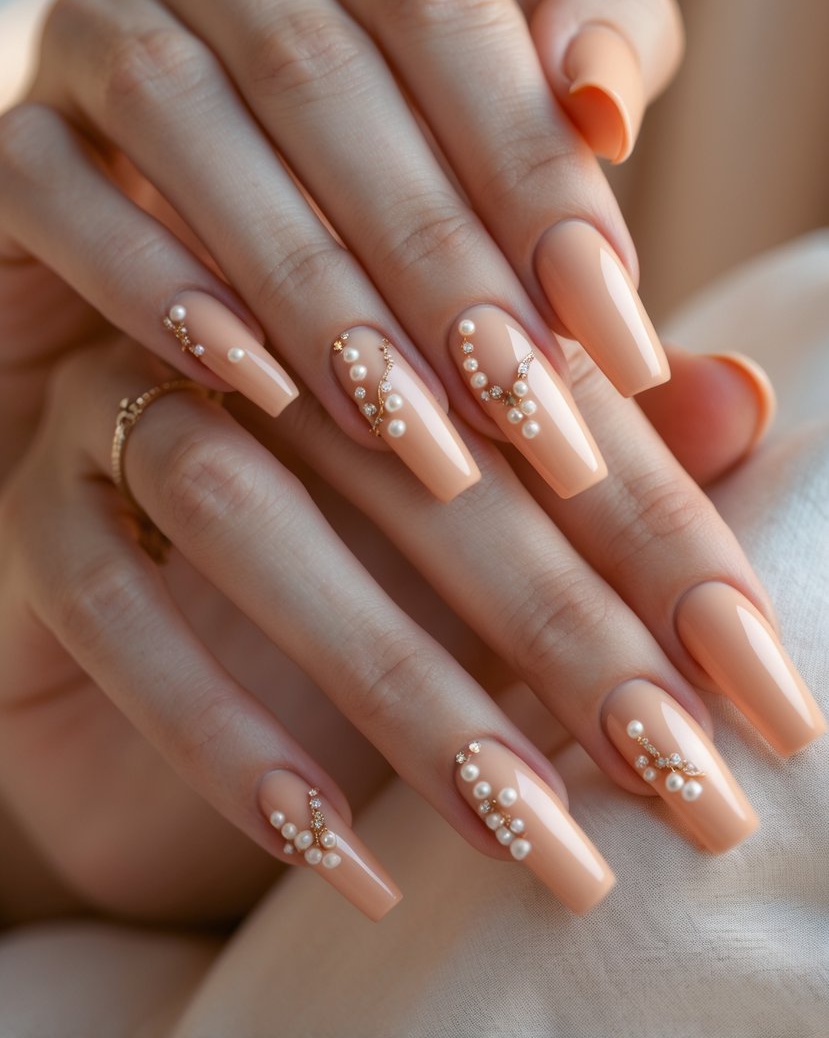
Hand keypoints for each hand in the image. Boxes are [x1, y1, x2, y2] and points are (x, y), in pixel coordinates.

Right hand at [0, 331, 819, 925]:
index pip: (534, 400)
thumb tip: (746, 394)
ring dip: (391, 676)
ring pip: (242, 506)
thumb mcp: (482, 541)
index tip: (757, 687)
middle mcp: (252, 340)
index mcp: (372, 315)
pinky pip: (109, 605)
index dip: (656, 537)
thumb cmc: (343, 593)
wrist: (153, 671)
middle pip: (408, 451)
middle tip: (673, 767)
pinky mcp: (37, 513)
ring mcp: (126, 412)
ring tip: (520, 823)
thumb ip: (605, 464)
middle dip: (550, 617)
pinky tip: (329, 846)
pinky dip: (220, 728)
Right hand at [1, 0, 684, 507]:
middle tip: (521, 405)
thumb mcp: (489, 148)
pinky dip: (156, 288)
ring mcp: (91, 27)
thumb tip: (609, 106)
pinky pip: (55, 192)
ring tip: (410, 426)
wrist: (194, 275)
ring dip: (311, 288)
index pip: (448, 12)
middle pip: (323, 76)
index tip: (614, 334)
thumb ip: (565, 105)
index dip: (536, 175)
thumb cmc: (377, 213)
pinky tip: (253, 385)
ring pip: (186, 126)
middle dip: (435, 257)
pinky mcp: (10, 137)